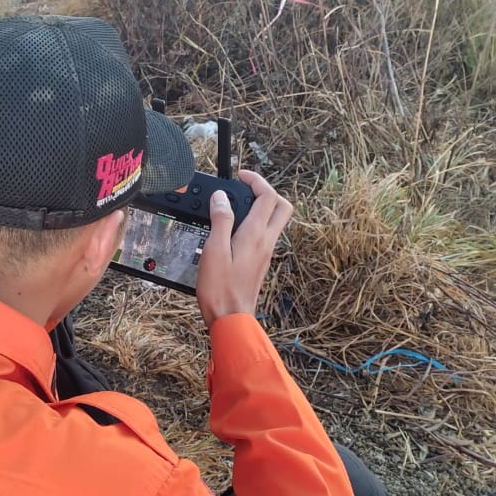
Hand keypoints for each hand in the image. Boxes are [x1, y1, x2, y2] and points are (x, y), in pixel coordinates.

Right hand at [196, 170, 292, 328]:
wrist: (231, 319)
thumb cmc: (220, 289)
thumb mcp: (214, 249)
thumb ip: (220, 220)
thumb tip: (221, 197)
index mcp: (256, 234)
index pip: (267, 196)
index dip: (256, 180)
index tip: (241, 176)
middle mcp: (266, 242)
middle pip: (281, 206)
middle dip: (267, 191)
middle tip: (246, 189)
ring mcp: (265, 253)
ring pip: (274, 221)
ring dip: (261, 207)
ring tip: (236, 207)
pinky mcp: (260, 262)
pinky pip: (264, 235)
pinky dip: (254, 224)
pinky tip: (234, 230)